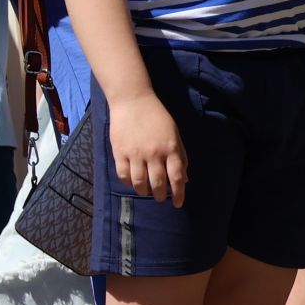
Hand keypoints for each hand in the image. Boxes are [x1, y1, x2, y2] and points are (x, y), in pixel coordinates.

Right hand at [108, 91, 187, 205]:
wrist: (133, 101)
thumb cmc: (157, 117)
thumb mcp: (174, 133)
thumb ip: (180, 156)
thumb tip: (184, 179)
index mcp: (170, 148)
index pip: (177, 177)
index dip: (179, 193)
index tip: (178, 204)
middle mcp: (154, 153)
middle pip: (158, 183)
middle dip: (160, 195)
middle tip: (160, 198)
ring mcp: (136, 154)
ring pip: (139, 183)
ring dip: (144, 191)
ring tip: (147, 191)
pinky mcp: (120, 153)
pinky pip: (124, 175)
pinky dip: (128, 183)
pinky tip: (132, 182)